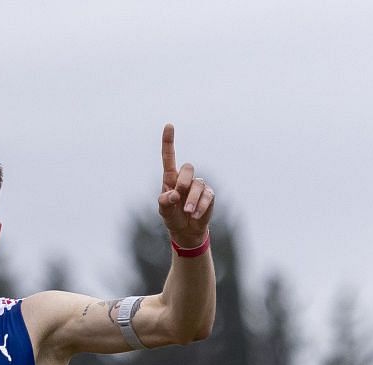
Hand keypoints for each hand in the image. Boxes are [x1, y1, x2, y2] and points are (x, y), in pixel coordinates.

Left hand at [157, 123, 213, 247]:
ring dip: (191, 201)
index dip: (168, 141)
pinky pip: (207, 197)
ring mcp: (198, 186)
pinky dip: (200, 207)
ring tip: (188, 213)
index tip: (169, 125)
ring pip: (197, 185)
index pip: (169, 157)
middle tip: (178, 196)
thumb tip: (174, 194)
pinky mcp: (209, 195)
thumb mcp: (163, 210)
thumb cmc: (172, 216)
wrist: (186, 230)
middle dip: (183, 182)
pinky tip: (195, 216)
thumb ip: (164, 202)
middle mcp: (186, 179)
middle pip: (188, 167)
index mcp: (171, 178)